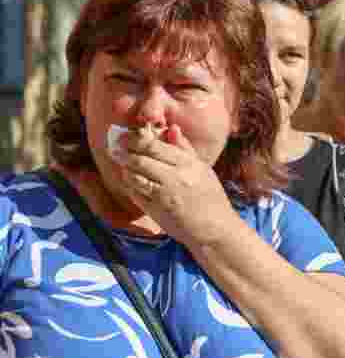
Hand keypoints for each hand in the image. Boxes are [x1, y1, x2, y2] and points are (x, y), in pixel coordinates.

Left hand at [110, 124, 237, 243]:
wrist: (215, 229)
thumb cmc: (211, 198)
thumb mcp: (202, 169)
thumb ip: (185, 148)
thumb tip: (171, 128)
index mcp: (188, 164)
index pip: (154, 145)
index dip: (135, 139)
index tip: (126, 136)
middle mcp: (175, 177)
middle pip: (140, 158)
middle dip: (124, 151)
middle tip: (117, 148)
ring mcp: (164, 194)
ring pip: (134, 175)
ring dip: (125, 168)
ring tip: (123, 164)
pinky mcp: (157, 209)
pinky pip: (135, 192)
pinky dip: (130, 184)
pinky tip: (131, 181)